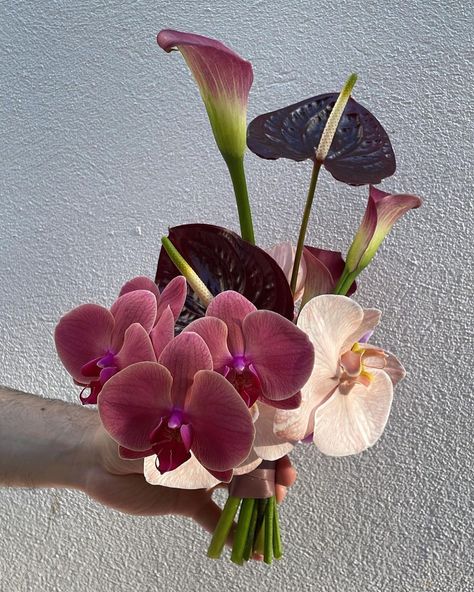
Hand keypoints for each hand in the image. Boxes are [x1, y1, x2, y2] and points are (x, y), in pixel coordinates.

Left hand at [83, 425, 296, 534]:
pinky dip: (233, 534)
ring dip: (260, 505)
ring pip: (240, 491)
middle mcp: (209, 450)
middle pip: (251, 460)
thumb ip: (178, 432)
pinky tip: (251, 550)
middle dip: (273, 473)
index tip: (284, 452)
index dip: (270, 440)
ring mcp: (201, 477)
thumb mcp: (153, 425)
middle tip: (282, 490)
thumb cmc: (122, 430)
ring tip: (271, 519)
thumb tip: (202, 434)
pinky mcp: (188, 502)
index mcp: (205, 426)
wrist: (94, 459)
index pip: (246, 428)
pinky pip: (216, 519)